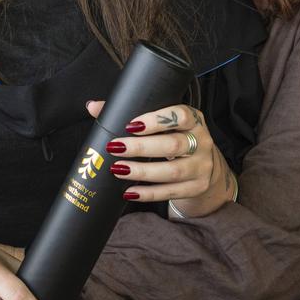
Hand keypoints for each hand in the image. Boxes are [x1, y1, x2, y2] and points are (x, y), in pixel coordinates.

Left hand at [86, 100, 236, 217]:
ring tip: (118, 169)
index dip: (156, 120)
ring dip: (142, 172)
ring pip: (172, 171)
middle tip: (115, 147)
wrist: (205, 165)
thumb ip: (131, 112)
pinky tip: (130, 191)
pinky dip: (149, 193)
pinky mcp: (196, 187)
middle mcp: (201, 141)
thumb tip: (93, 106)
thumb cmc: (175, 136)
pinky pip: (171, 192)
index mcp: (193, 119)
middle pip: (172, 145)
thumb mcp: (163, 121)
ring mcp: (201, 166)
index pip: (179, 115)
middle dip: (141, 147)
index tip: (131, 124)